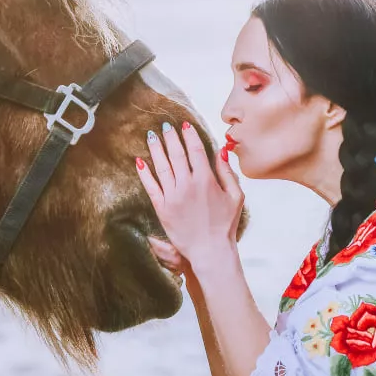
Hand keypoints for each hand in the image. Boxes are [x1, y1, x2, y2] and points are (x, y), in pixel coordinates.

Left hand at [135, 121, 244, 266]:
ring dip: (156, 150)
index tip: (184, 124)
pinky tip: (140, 162)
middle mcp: (188, 185)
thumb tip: (222, 151)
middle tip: (165, 125)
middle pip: (177, 154)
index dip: (189, 135)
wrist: (210, 251)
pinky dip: (145, 174)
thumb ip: (228, 172)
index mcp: (206, 180)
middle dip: (171, 138)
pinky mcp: (162, 209)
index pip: (196, 150)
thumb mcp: (235, 196)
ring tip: (151, 136)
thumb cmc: (226, 225)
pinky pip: (151, 187)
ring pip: (162, 167)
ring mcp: (173, 196)